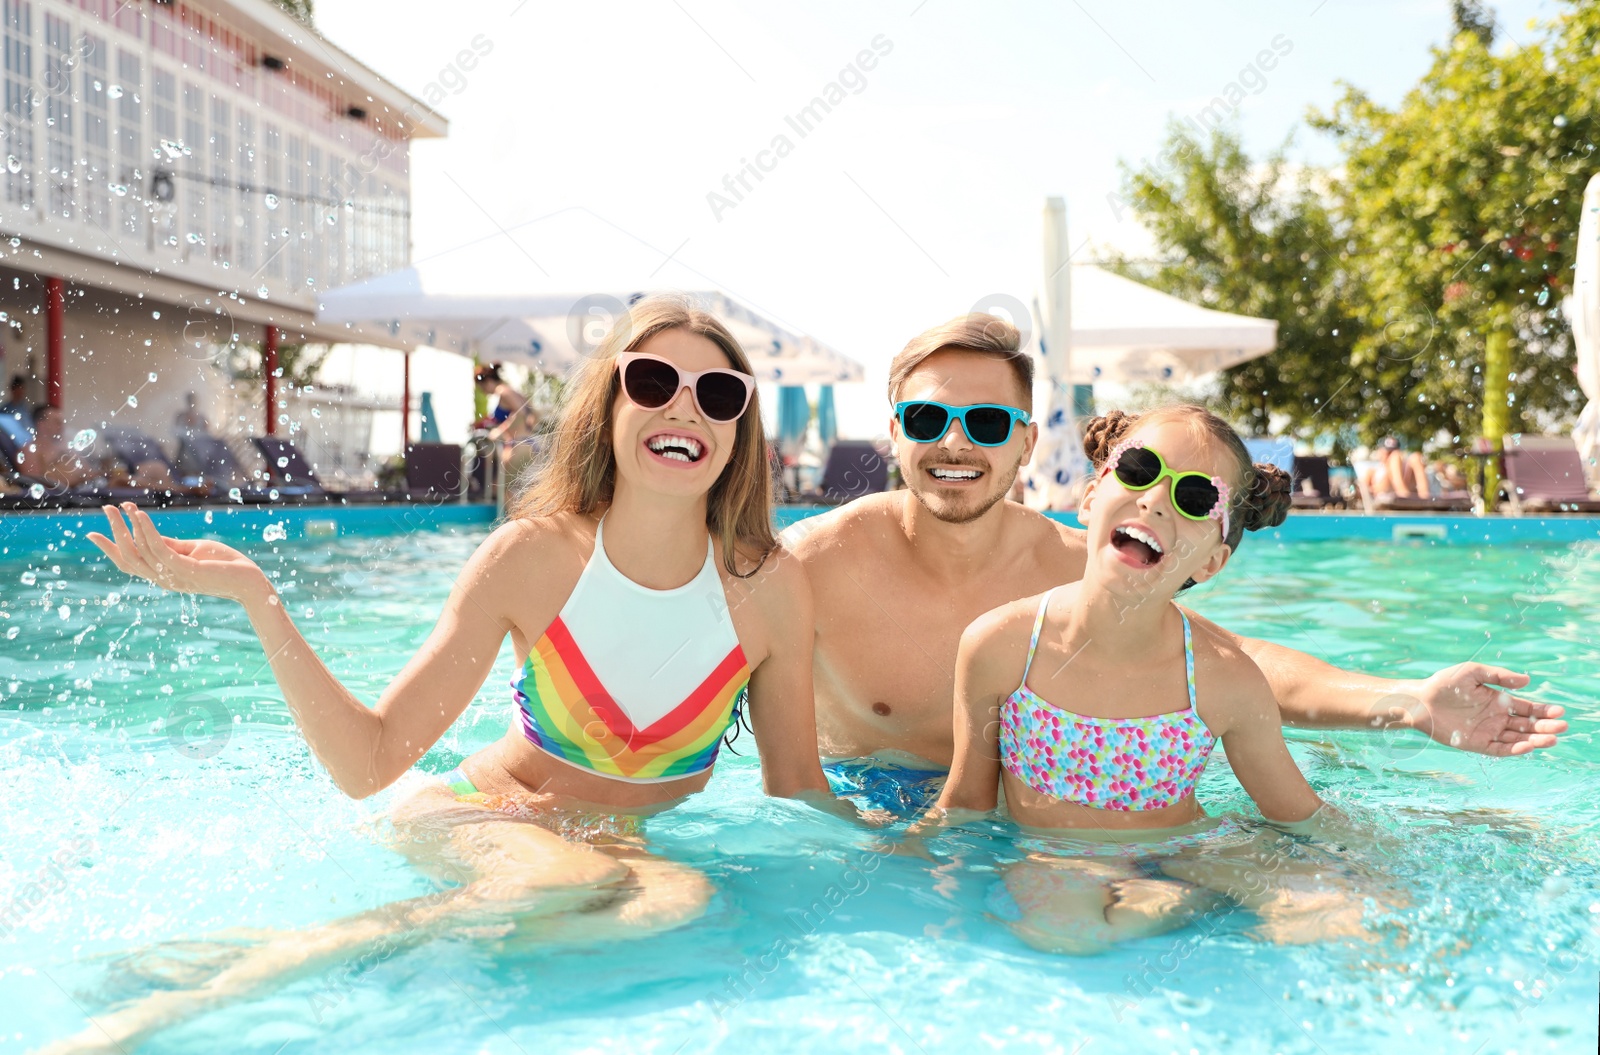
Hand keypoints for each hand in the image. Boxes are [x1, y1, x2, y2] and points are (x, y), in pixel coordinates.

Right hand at [87, 504, 270, 604]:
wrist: (251, 581)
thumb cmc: (225, 564)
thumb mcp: (192, 551)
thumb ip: (171, 545)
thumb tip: (147, 533)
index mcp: (164, 575)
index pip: (130, 564)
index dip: (111, 549)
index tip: (91, 534)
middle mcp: (164, 579)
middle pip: (129, 556)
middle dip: (115, 532)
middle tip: (106, 509)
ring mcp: (174, 577)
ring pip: (141, 552)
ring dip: (129, 527)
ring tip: (122, 506)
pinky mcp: (187, 571)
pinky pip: (159, 549)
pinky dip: (147, 531)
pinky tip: (140, 515)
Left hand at [1403, 663, 1566, 755]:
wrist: (1419, 700)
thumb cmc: (1444, 683)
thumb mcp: (1473, 672)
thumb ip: (1499, 676)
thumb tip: (1527, 681)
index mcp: (1499, 701)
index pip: (1528, 708)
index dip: (1544, 711)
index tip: (1559, 712)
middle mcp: (1496, 718)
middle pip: (1527, 725)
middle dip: (1545, 726)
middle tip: (1562, 726)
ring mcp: (1487, 732)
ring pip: (1517, 738)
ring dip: (1535, 740)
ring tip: (1552, 739)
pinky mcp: (1476, 744)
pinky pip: (1499, 749)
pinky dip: (1514, 749)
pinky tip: (1528, 746)